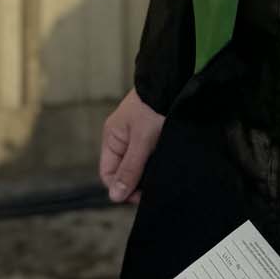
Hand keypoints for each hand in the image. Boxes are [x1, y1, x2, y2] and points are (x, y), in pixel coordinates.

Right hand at [99, 88, 164, 203]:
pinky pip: (147, 156)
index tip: (142, 195)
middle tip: (155, 187)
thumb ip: (129, 168)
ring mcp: (135, 136)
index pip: (108, 175)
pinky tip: (165, 164)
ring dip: (147, 172)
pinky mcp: (150, 134)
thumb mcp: (141, 141)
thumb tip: (114, 196)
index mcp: (112, 139)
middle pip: (123, 172)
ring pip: (136, 165)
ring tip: (161, 174)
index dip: (122, 188)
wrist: (171, 82)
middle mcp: (121, 139)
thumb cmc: (153, 108)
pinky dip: (154, 163)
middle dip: (136, 182)